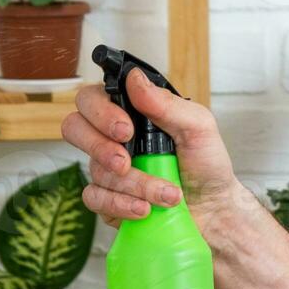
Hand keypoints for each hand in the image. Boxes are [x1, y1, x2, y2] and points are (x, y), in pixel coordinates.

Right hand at [61, 67, 240, 227]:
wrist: (214, 209)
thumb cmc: (206, 165)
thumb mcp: (198, 127)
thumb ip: (167, 104)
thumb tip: (135, 79)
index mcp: (133, 113)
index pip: (93, 98)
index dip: (100, 111)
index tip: (126, 129)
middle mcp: (114, 138)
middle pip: (74, 127)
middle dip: (99, 146)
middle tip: (125, 160)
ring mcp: (108, 169)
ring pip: (95, 170)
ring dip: (135, 184)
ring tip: (167, 194)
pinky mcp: (108, 199)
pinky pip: (95, 199)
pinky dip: (121, 205)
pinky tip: (145, 209)